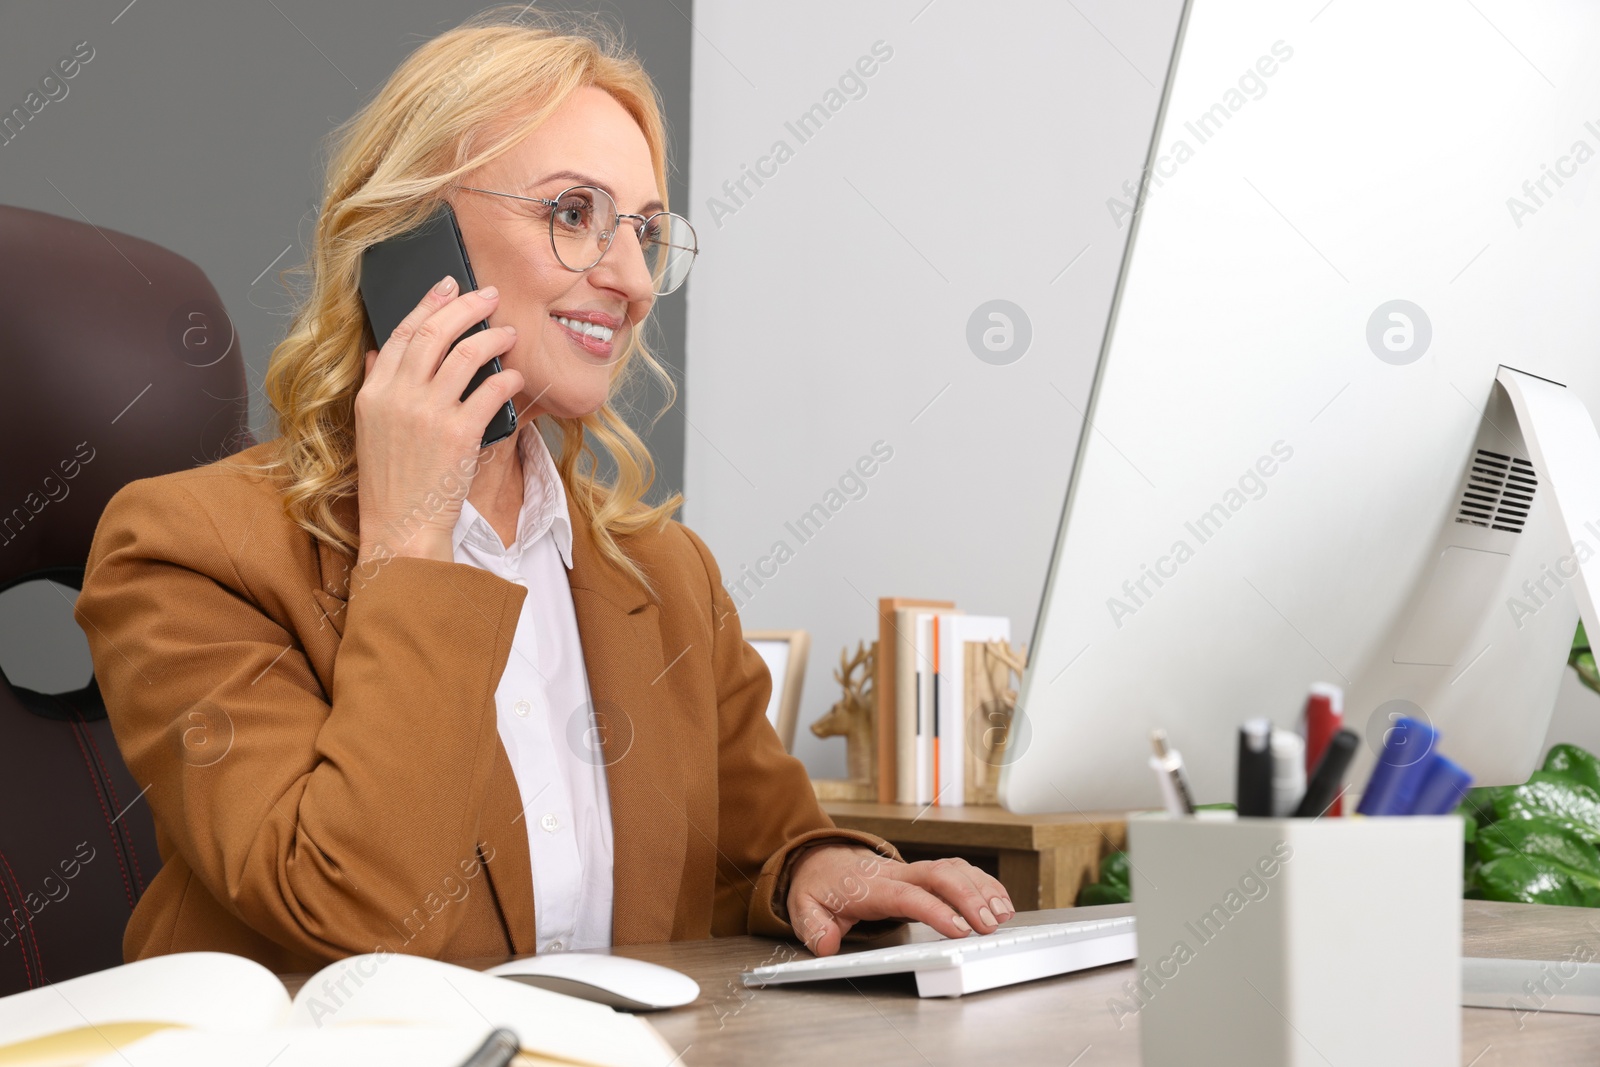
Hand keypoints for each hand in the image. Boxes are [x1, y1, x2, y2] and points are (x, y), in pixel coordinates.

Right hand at [354, 275, 522, 566]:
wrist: (401, 526)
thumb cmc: (391, 482)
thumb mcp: (370, 429)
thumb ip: (375, 386)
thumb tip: (379, 353)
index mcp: (374, 392)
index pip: (403, 333)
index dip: (429, 303)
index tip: (449, 286)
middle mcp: (398, 396)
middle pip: (436, 332)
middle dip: (466, 306)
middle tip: (489, 295)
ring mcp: (427, 413)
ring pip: (466, 354)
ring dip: (493, 338)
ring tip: (509, 333)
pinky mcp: (458, 433)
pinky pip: (490, 390)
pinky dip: (506, 377)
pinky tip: (515, 376)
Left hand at [785, 844, 1015, 956]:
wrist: (822, 860)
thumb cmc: (820, 887)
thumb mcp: (804, 908)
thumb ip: (813, 927)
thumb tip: (826, 944)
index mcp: (870, 886)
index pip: (907, 895)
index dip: (935, 910)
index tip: (958, 929)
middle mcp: (896, 873)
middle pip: (939, 875)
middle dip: (968, 897)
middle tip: (989, 925)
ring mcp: (911, 869)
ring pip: (953, 869)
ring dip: (981, 889)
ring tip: (1002, 915)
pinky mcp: (923, 872)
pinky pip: (957, 869)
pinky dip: (981, 882)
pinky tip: (998, 900)